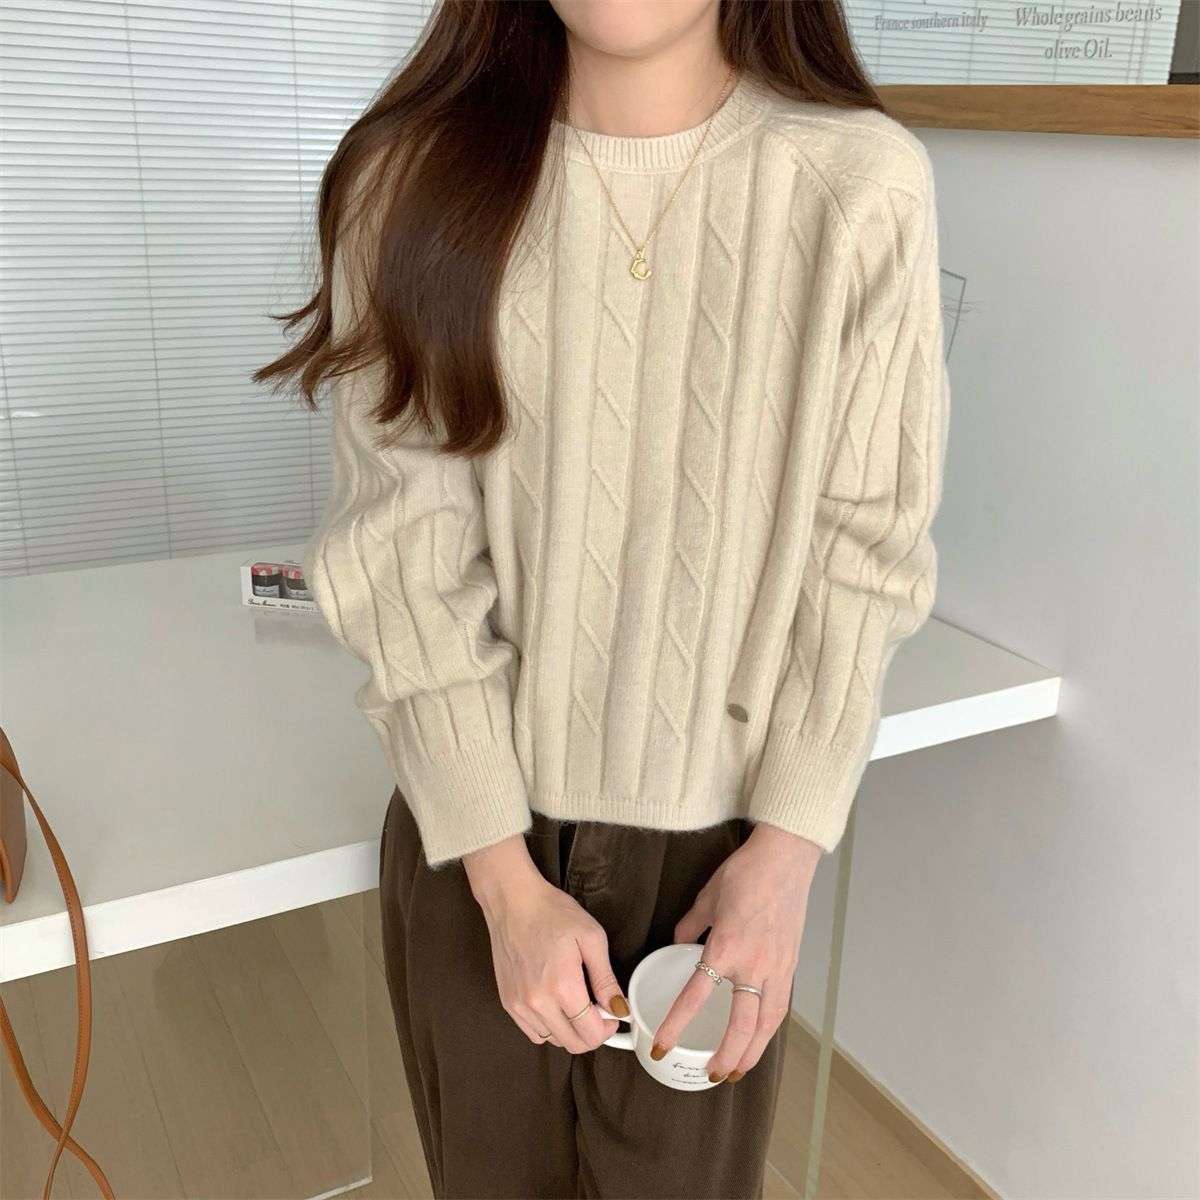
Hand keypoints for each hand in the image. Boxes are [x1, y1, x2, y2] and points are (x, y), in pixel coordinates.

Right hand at [468, 849, 628, 1053]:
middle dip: (592, 1033)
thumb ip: (606, 978)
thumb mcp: (591, 938)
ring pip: (553, 1040)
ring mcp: (519, 1004)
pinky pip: (533, 1032)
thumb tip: (620, 1008)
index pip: (590, 1033)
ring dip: (570, 1031)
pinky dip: (549, 1028)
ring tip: (576, 1004)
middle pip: (572, 1043)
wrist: (513, 901)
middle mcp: (538, 1002)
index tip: (613, 1015)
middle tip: (599, 1011)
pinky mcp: (507, 1002)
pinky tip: (556, 1006)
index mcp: (562, 986)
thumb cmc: (552, 913)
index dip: (609, 1029)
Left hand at [655, 822, 821, 1081]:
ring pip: (767, 1023)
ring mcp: (777, 966)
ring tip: (738, 1070)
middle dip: (727, 1056)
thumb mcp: (707, 897)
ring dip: (753, 1051)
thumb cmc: (746, 872)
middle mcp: (753, 964)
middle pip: (742, 1025)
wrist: (785, 858)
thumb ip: (690, 926)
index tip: (662, 1044)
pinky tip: (760, 1036)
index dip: (677, 1024)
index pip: (696, 995)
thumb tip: (679, 943)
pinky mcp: (791, 963)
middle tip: (711, 1075)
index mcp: (726, 947)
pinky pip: (780, 1005)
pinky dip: (770, 1027)